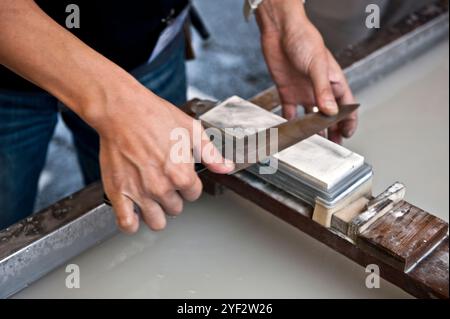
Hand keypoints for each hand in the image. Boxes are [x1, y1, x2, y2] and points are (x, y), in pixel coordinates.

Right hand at [88, 80, 233, 232]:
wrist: (122, 110)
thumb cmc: (154, 116)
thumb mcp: (191, 130)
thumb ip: (210, 153)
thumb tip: (226, 168)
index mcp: (182, 175)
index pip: (193, 195)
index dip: (188, 185)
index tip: (180, 176)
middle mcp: (162, 187)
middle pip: (175, 209)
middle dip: (173, 197)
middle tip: (163, 181)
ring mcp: (140, 192)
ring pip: (156, 222)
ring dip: (156, 213)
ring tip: (151, 199)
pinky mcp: (118, 192)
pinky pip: (126, 223)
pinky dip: (131, 224)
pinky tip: (134, 215)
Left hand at [257, 2, 357, 143]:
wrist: (280, 31)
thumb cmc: (304, 39)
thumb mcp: (317, 65)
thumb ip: (323, 90)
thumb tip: (330, 112)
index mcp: (333, 81)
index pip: (346, 105)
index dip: (348, 120)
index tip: (347, 134)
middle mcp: (319, 89)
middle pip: (329, 115)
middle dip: (332, 130)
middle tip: (332, 146)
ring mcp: (303, 92)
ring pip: (310, 117)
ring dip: (312, 130)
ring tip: (313, 143)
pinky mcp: (287, 92)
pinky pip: (289, 112)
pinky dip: (290, 123)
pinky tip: (290, 132)